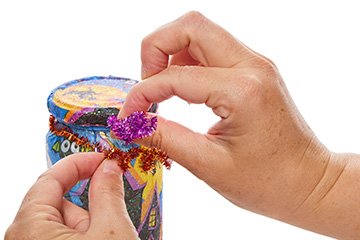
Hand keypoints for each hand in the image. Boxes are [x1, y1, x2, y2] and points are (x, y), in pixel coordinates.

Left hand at [5, 153, 137, 239]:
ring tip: (110, 239)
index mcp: (30, 228)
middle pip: (59, 203)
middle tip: (114, 214)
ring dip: (91, 226)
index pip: (50, 179)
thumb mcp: (112, 230)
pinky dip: (86, 237)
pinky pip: (64, 238)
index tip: (103, 158)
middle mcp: (24, 239)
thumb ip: (108, 192)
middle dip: (90, 205)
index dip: (80, 163)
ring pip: (64, 223)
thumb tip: (109, 167)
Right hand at [119, 11, 350, 236]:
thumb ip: (165, 139)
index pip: (174, 76)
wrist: (308, 182)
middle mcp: (252, 66)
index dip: (142, 94)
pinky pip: (213, 48)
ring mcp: (255, 64)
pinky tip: (183, 89)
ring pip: (201, 31)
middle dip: (155, 49)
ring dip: (172, 52)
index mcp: (242, 91)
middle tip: (146, 85)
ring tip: (162, 88)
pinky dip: (188, 60)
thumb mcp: (209, 165)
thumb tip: (132, 125)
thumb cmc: (268, 181)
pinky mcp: (253, 69)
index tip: (130, 116)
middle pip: (190, 26)